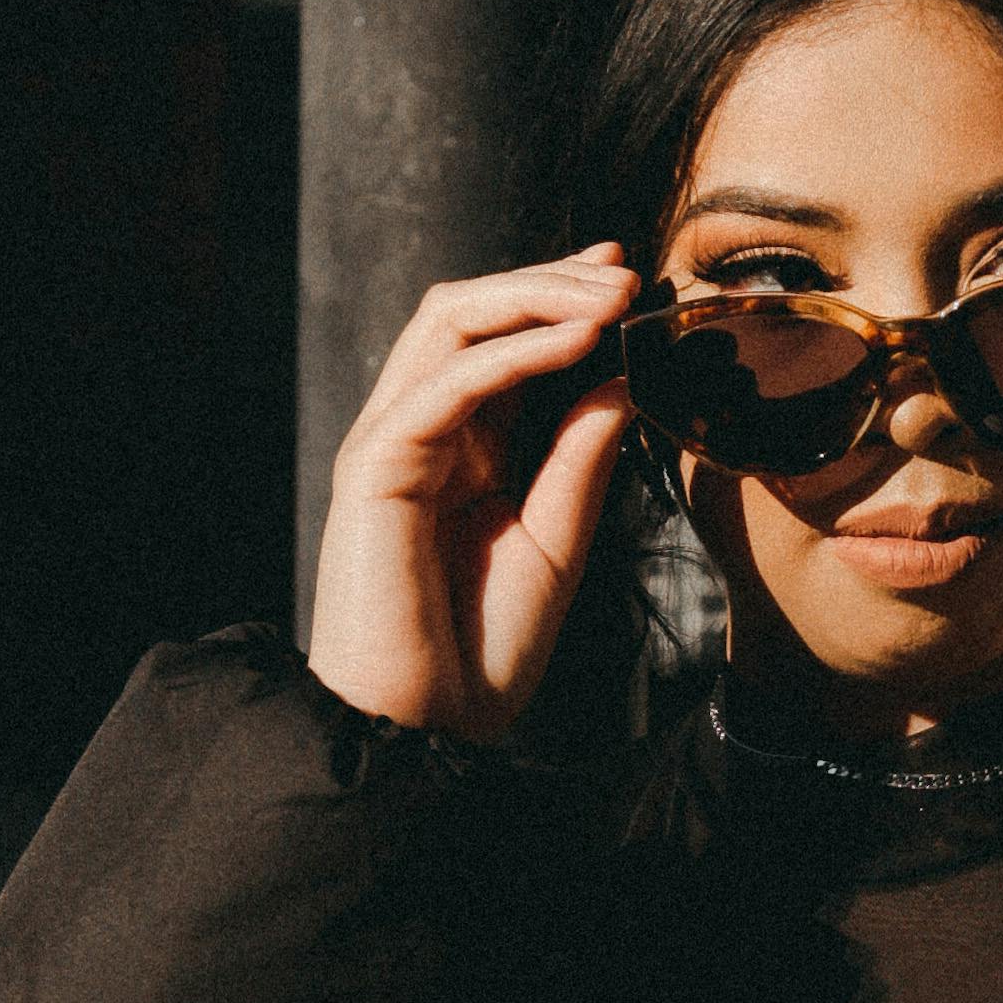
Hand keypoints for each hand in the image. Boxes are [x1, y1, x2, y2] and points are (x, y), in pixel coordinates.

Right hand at [304, 251, 635, 736]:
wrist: (426, 731)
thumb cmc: (481, 651)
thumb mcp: (557, 538)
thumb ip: (582, 455)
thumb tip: (623, 376)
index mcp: (457, 447)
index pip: (501, 340)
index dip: (559, 296)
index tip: (627, 274)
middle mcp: (418, 430)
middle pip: (471, 312)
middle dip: (551, 280)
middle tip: (625, 271)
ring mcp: (390, 442)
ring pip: (450, 322)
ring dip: (534, 294)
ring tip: (609, 294)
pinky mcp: (374, 465)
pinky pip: (447, 383)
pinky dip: (516, 351)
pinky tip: (577, 341)